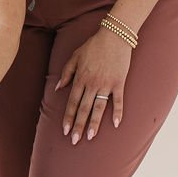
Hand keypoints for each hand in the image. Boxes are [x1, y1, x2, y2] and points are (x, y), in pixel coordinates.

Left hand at [56, 27, 132, 142]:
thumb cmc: (93, 46)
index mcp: (80, 78)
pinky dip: (118, 112)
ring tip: (91, 137)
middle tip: (75, 141)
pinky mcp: (119, 82)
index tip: (65, 130)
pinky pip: (119, 100)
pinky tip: (116, 124)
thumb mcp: (74, 56)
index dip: (68, 117)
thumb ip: (66, 73)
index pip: (72, 102)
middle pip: (83, 109)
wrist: (114, 36)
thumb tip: (57, 88)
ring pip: (99, 108)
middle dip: (79, 126)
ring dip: (94, 123)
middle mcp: (92, 84)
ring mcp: (106, 84)